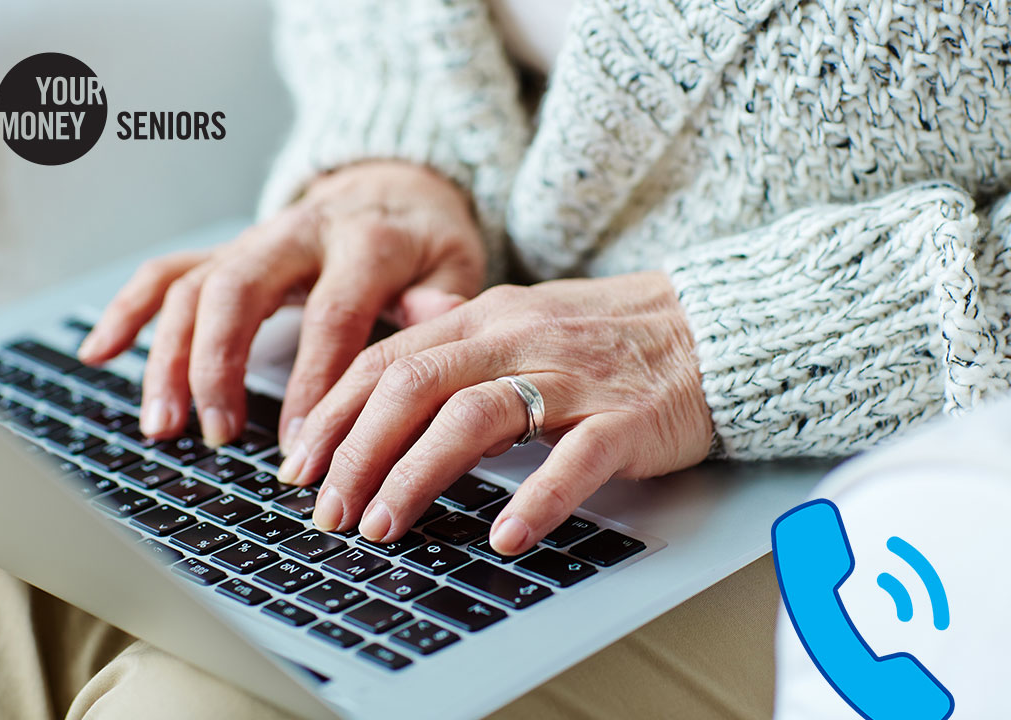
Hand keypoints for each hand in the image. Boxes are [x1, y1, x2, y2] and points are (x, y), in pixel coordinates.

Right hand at [77, 161, 485, 447]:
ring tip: (164, 426)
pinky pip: (168, 271)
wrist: (398, 187)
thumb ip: (442, 296)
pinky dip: (129, 310)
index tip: (300, 448)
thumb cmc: (427, 242)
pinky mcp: (230, 250)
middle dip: (219, 366)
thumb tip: (440, 321)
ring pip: (195, 286)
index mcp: (366, 242)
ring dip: (168, 357)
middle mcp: (301, 234)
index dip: (313, 383)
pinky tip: (99, 353)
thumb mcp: (456, 264)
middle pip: (240, 291)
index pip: (332, 315)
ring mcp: (258, 240)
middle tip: (220, 437)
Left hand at [283, 272, 713, 554]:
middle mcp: (516, 338)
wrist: (711, 326)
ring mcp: (572, 376)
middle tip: (328, 511)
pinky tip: (505, 535)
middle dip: (357, 452)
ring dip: (417, 475)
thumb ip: (460, 324)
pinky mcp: (625, 416)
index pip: (387, 360)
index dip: (333, 413)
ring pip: (475, 416)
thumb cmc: (611, 332)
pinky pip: (575, 456)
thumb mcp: (525, 313)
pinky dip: (536, 496)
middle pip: (413, 387)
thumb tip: (405, 320)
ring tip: (384, 526)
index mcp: (485, 318)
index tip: (298, 466)